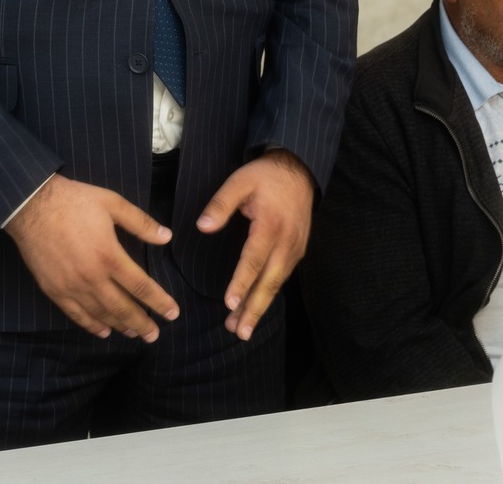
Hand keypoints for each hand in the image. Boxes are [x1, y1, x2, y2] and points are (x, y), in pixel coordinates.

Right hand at [4, 174, 179, 339]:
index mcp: (109, 255)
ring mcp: (71, 286)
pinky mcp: (54, 289)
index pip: (141, 286)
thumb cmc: (73, 201)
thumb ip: (140, 222)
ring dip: (120, 326)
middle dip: (142, 323)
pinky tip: (103, 331)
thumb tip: (166, 237)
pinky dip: (91, 325)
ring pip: (101, 314)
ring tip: (134, 334)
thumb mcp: (111, 203)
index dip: (159, 302)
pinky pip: (76, 314)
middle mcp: (92, 276)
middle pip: (123, 308)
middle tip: (155, 335)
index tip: (173, 313)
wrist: (30, 205)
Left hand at [197, 148, 315, 339]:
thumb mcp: (240, 181)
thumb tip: (203, 227)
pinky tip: (256, 307)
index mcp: (271, 225)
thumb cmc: (265, 176)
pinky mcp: (297, 252)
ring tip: (243, 328)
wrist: (299, 170)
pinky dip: (268, 295)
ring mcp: (294, 249)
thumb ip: (221, 204)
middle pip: (269, 282)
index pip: (253, 260)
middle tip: (239, 332)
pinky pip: (281, 278)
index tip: (229, 303)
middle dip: (253, 308)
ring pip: (276, 284)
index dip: (241, 283)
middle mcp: (286, 242)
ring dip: (260, 307)